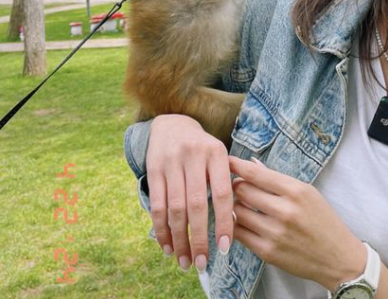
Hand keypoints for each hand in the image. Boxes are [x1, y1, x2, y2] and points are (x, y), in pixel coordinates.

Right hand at [146, 114, 233, 272]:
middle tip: (202, 263)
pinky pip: (157, 205)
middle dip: (199, 237)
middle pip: (197, 204)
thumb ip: (226, 183)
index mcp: (216, 153)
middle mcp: (194, 156)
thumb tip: (234, 224)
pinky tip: (167, 246)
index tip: (225, 248)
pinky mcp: (154, 169)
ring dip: (179, 239)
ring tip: (184, 260)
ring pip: (175, 208)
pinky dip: (162, 229)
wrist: (172, 123)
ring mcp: (172, 162)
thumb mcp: (219, 156)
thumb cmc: (203, 148)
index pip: (222, 193)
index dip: (225, 222)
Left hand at [229, 156, 366, 291]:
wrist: (337, 257)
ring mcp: (275, 233)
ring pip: (238, 211)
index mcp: (296, 191)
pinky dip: (237, 225)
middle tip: (237, 186)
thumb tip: (252, 164)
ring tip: (242, 204)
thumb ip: (278, 180)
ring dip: (236, 206)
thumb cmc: (323, 220)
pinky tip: (243, 221)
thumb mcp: (308, 193)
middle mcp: (284, 211)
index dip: (238, 165)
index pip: (256, 174)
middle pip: (243, 190)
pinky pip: (240, 233)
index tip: (227, 161)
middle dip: (237, 186)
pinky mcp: (268, 252)